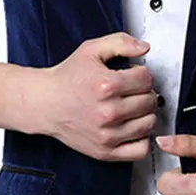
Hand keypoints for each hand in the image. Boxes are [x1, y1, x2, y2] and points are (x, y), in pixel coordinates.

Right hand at [41, 32, 158, 161]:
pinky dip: (142, 138)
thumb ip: (121, 43)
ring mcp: (107, 134)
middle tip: (132, 91)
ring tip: (132, 107)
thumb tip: (144, 48)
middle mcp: (108, 112)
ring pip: (149, 124)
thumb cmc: (68, 78)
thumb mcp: (91, 50)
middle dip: (144, 92)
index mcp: (107, 85)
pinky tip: (132, 126)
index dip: (142, 74)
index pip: (147, 80)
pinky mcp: (105, 151)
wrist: (45, 103)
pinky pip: (140, 149)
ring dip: (145, 114)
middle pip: (150, 101)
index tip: (133, 76)